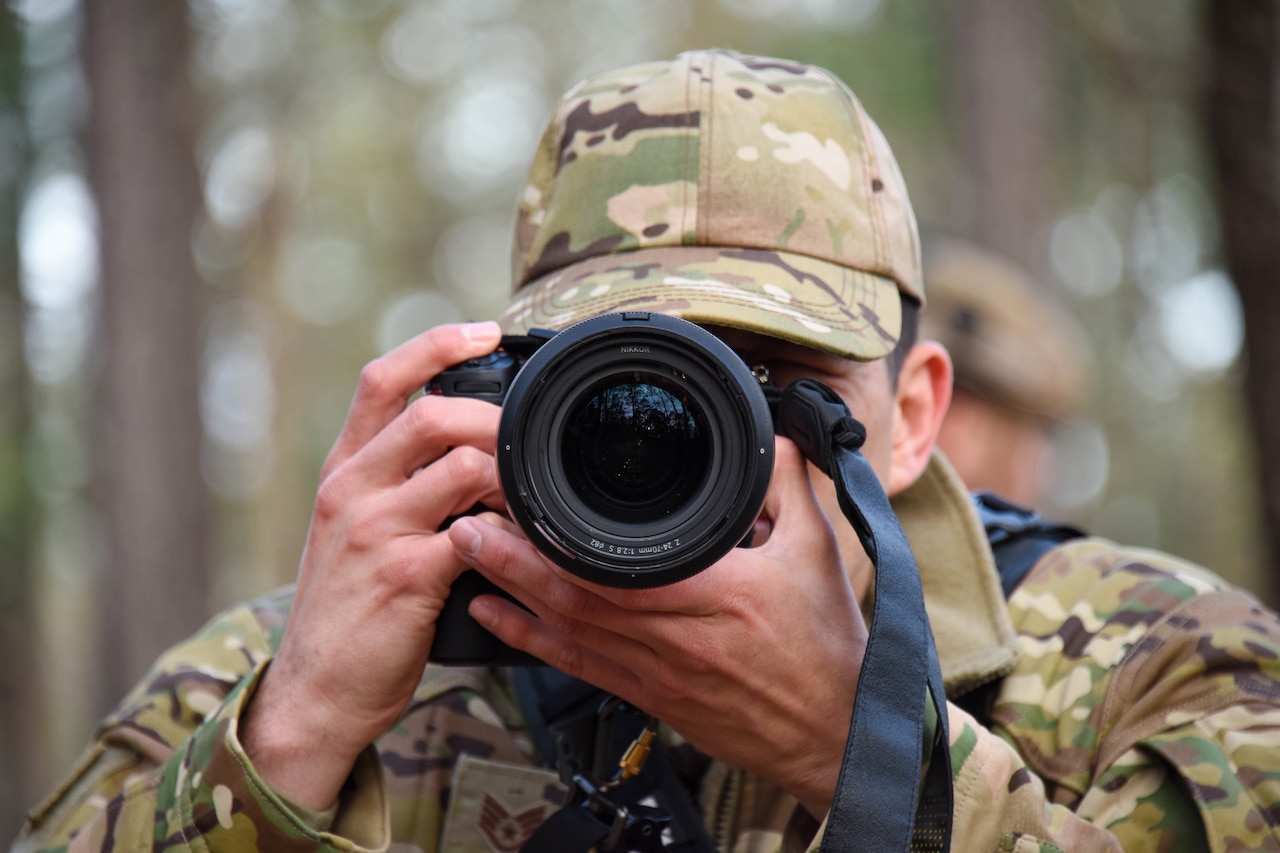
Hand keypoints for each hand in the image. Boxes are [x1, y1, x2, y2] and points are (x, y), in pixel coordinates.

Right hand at [242, 321, 504, 809]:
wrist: (317, 690)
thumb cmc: (349, 610)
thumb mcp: (355, 531)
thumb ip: (398, 484)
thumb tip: (472, 448)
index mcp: (343, 471)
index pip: (381, 379)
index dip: (436, 344)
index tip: (487, 332)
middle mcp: (352, 490)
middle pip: (429, 413)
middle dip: (494, 416)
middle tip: (531, 437)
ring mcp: (375, 531)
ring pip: (462, 467)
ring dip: (511, 475)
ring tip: (533, 494)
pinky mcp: (405, 576)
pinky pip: (476, 534)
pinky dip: (511, 532)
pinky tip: (526, 542)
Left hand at [449, 437, 867, 816]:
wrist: (831, 733)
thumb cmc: (827, 648)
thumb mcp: (820, 552)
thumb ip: (790, 486)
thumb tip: (774, 435)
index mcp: (714, 590)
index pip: (617, 563)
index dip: (560, 538)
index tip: (524, 498)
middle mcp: (674, 634)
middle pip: (573, 594)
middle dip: (511, 557)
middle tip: (466, 518)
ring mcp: (655, 670)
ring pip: (564, 629)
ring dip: (509, 590)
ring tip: (465, 553)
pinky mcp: (649, 696)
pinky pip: (577, 666)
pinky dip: (529, 642)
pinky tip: (494, 618)